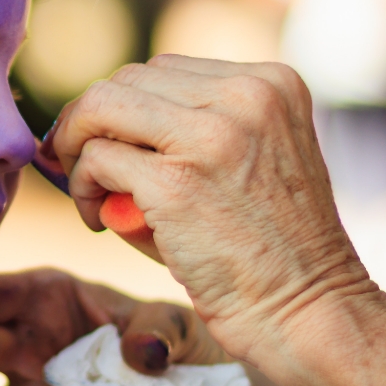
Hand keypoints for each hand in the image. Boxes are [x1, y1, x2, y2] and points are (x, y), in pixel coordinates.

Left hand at [50, 55, 375, 363]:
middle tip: (84, 167)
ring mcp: (210, 136)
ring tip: (91, 193)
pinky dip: (82, 187)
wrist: (308, 313)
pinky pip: (95, 159)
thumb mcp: (247, 160)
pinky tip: (98, 220)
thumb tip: (88, 122)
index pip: (163, 71)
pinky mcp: (175, 182)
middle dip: (92, 122)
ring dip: (77, 148)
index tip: (105, 140)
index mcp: (270, 83)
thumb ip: (185, 130)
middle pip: (126, 81)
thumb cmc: (268, 248)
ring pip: (99, 107)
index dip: (122, 107)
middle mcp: (245, 96)